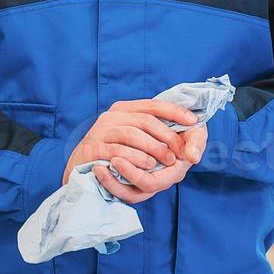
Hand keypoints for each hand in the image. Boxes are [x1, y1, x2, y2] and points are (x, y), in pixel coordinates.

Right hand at [63, 98, 200, 192]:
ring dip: (154, 148)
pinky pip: (118, 151)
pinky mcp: (94, 148)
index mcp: (123, 109)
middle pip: (145, 119)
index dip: (175, 111)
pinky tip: (148, 166)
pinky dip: (136, 158)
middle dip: (167, 136)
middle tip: (181, 151)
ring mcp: (101, 131)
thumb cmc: (111, 153)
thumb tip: (184, 129)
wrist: (79, 169)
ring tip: (167, 160)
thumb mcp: (131, 137)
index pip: (153, 105)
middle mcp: (111, 116)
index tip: (193, 121)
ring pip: (132, 134)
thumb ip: (152, 132)